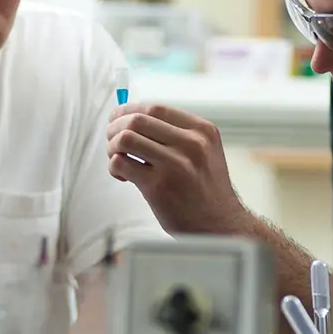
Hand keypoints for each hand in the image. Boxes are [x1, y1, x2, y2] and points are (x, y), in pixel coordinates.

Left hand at [107, 103, 249, 235]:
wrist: (221, 226)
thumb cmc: (206, 191)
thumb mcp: (206, 153)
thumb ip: (178, 134)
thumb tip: (133, 118)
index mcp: (203, 131)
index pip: (156, 108)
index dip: (129, 110)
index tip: (118, 118)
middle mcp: (192, 144)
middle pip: (137, 120)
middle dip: (115, 127)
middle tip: (111, 139)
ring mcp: (176, 165)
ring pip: (126, 139)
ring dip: (112, 147)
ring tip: (117, 159)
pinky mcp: (159, 186)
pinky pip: (121, 163)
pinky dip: (114, 167)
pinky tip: (123, 177)